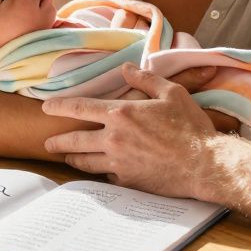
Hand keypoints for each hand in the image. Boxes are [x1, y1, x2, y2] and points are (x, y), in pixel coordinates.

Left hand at [41, 63, 217, 198]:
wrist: (205, 164)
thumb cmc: (191, 126)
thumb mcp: (171, 92)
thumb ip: (145, 79)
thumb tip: (125, 69)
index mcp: (121, 114)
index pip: (79, 108)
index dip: (59, 107)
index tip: (46, 107)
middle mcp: (114, 139)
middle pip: (74, 141)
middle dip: (57, 142)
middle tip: (48, 143)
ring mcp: (119, 163)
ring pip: (84, 162)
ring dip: (72, 159)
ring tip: (66, 158)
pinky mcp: (128, 181)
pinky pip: (105, 176)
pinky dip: (99, 172)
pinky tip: (97, 171)